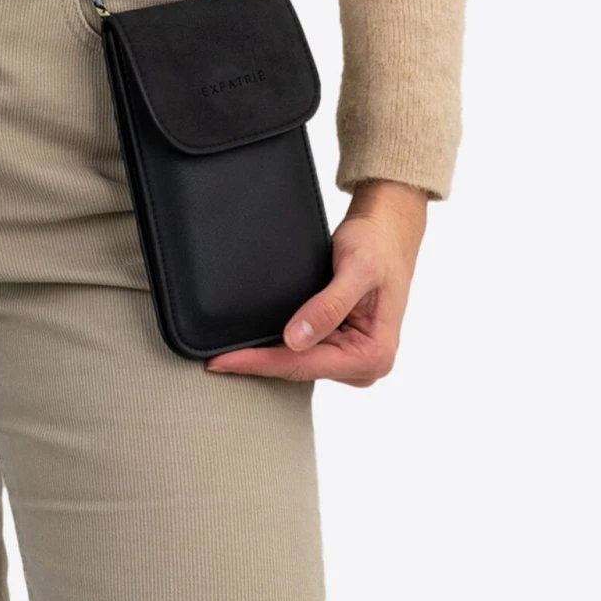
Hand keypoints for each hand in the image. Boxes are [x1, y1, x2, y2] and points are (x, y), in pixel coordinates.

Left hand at [204, 179, 429, 386]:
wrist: (388, 231)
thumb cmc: (377, 245)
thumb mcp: (355, 269)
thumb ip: (328, 306)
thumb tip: (295, 339)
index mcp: (374, 355)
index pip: (305, 364)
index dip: (261, 362)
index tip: (224, 360)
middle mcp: (365, 365)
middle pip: (299, 369)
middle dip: (259, 363)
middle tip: (213, 358)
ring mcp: (353, 357)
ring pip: (299, 363)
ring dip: (268, 356)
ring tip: (228, 353)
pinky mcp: (341, 345)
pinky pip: (305, 351)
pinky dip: (280, 346)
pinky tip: (255, 341)